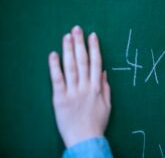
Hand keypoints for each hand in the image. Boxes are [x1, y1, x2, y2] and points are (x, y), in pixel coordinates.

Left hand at [48, 25, 110, 147]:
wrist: (85, 139)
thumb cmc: (97, 123)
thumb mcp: (107, 105)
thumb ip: (106, 88)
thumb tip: (104, 72)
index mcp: (97, 88)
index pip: (96, 63)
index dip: (94, 48)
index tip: (92, 36)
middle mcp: (85, 86)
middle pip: (83, 61)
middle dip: (80, 43)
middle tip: (77, 29)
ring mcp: (72, 91)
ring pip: (70, 67)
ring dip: (69, 50)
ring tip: (67, 36)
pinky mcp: (60, 98)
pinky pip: (57, 79)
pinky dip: (55, 66)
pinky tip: (53, 54)